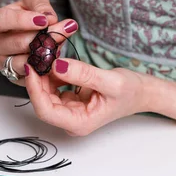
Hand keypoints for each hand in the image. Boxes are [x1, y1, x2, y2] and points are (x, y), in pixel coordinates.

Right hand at [0, 0, 77, 85]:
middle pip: (16, 43)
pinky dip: (46, 66)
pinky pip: (31, 75)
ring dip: (46, 53)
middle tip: (64, 30)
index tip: (44, 20)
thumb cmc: (29, 14)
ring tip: (63, 42)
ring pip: (24, 62)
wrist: (31, 33)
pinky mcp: (15, 77)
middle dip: (42, 37)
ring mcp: (3, 63)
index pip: (1, 20)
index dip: (22, 20)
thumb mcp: (33, 1)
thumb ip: (40, 4)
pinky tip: (57, 56)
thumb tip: (49, 17)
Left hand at [24, 58, 148, 135]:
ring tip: (46, 53)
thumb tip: (57, 65)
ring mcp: (70, 110)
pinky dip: (52, 72)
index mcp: (79, 123)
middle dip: (38, 78)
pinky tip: (55, 58)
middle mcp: (71, 120)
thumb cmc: (132, 92)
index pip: (46, 111)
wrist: (143, 92)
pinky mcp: (71, 100)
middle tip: (37, 54)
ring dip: (44, 73)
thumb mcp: (110, 81)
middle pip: (42, 101)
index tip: (32, 68)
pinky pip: (54, 86)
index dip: (34, 90)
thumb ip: (83, 74)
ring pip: (46, 92)